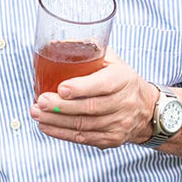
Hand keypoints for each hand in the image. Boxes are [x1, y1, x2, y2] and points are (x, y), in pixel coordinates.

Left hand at [30, 50, 156, 147]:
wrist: (145, 110)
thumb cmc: (120, 81)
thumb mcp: (113, 61)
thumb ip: (90, 51)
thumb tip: (56, 42)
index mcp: (123, 79)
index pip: (103, 85)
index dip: (81, 88)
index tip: (60, 88)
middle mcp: (124, 103)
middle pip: (90, 107)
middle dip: (61, 106)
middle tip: (40, 101)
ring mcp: (119, 123)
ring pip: (84, 125)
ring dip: (56, 121)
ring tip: (36, 113)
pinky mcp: (111, 139)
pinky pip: (84, 138)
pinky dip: (61, 133)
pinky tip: (45, 125)